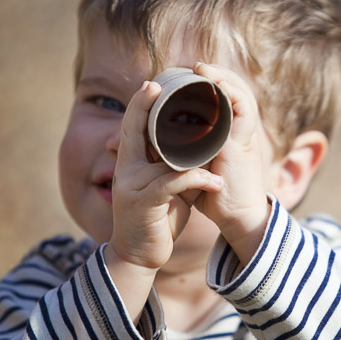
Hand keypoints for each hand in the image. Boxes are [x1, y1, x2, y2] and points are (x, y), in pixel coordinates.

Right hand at [106, 80, 222, 319]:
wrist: (140, 256)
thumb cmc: (157, 219)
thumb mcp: (165, 187)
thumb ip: (172, 167)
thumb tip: (193, 146)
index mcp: (131, 164)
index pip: (132, 126)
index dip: (140, 103)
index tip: (153, 83)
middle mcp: (126, 170)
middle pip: (132, 129)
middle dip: (144, 105)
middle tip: (159, 85)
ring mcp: (132, 186)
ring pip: (161, 156)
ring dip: (191, 151)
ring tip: (213, 144)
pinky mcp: (144, 203)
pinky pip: (173, 183)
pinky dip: (197, 179)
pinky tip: (214, 181)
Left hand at [191, 62, 270, 264]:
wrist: (236, 216)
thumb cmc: (216, 198)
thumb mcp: (197, 168)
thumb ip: (185, 154)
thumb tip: (158, 145)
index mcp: (228, 135)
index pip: (223, 100)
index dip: (209, 84)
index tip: (185, 77)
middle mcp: (238, 130)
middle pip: (233, 90)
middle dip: (214, 74)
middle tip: (193, 66)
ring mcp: (243, 133)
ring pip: (239, 92)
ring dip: (221, 75)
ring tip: (200, 67)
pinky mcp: (244, 139)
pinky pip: (243, 105)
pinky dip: (229, 88)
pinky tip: (212, 79)